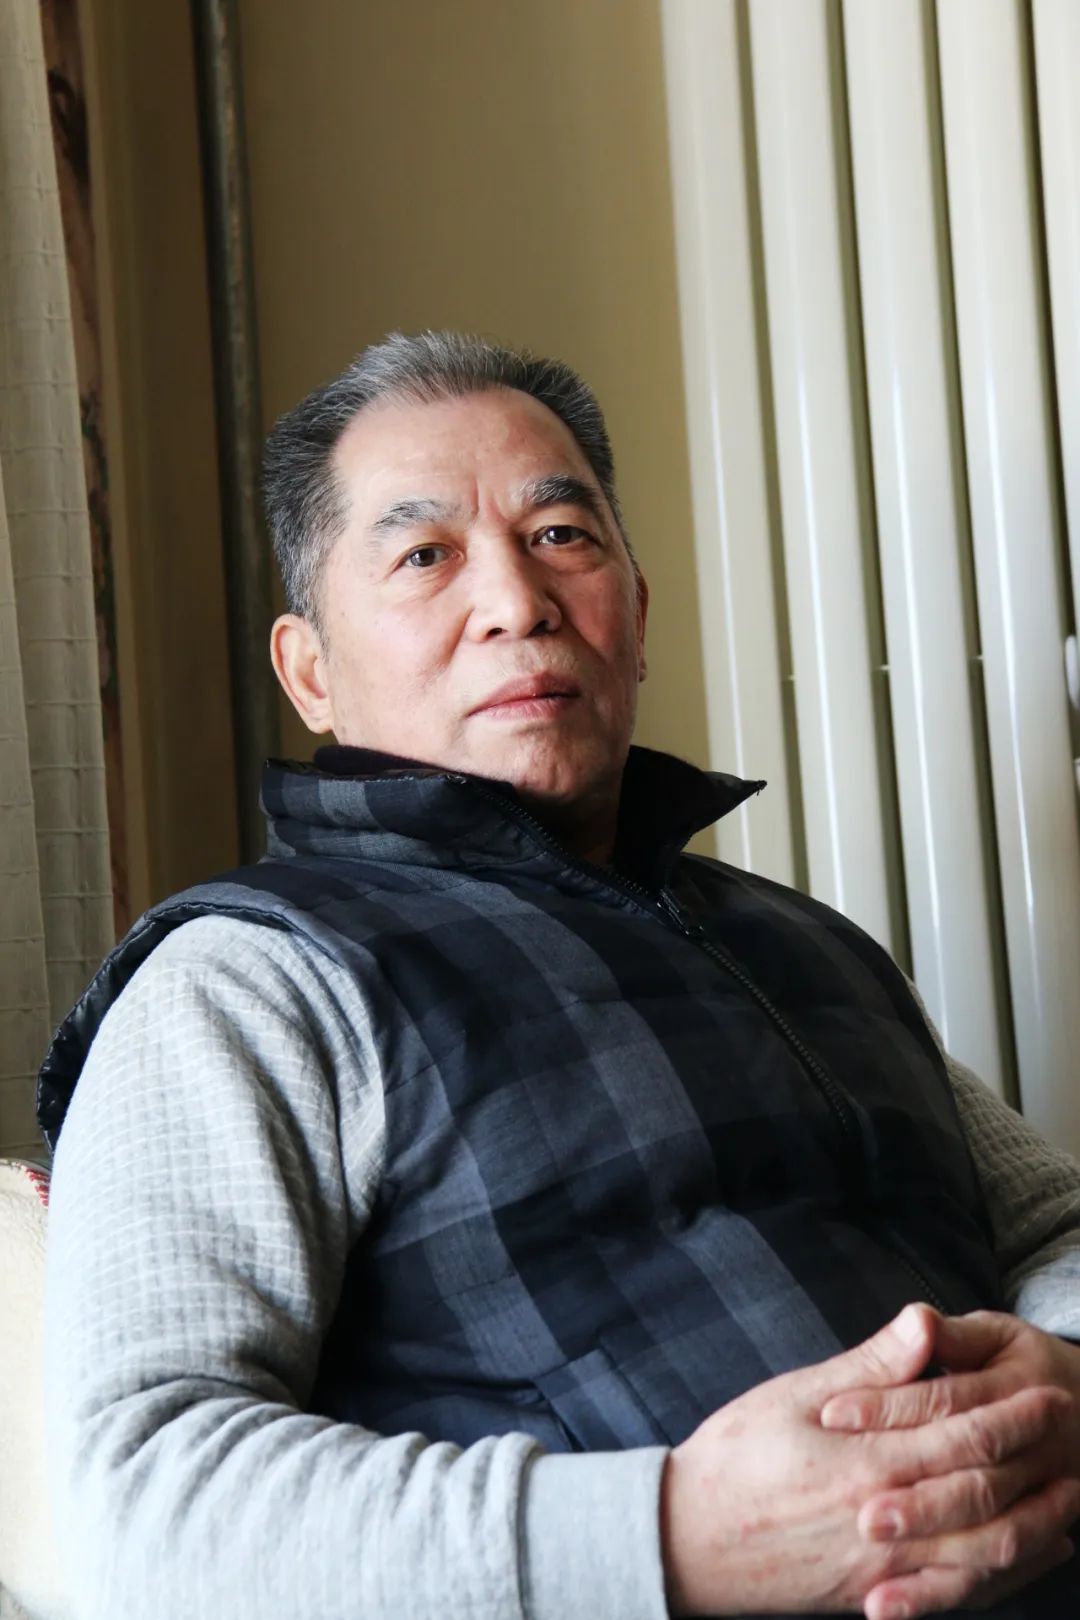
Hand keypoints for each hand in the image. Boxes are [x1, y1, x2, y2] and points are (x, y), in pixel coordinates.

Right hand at [659, 1304, 1077, 1615]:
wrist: (686, 1544)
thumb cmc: (734, 1459)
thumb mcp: (794, 1396)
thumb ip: (870, 1366)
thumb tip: (924, 1321)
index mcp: (868, 1463)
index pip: (964, 1436)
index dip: (1015, 1415)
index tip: (1050, 1392)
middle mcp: (886, 1522)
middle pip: (987, 1495)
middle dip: (1037, 1464)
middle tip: (1073, 1435)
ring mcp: (884, 1571)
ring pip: (983, 1555)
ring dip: (1035, 1527)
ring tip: (1070, 1503)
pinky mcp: (874, 1600)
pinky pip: (955, 1594)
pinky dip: (999, 1578)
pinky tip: (1020, 1560)